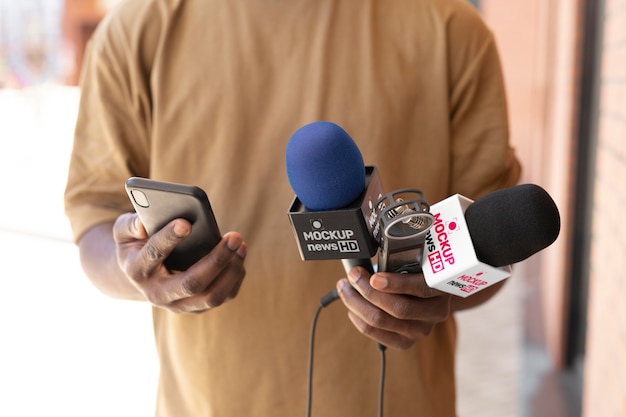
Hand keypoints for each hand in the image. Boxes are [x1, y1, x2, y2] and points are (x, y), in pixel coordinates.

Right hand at [113, 213, 246, 312]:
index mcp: (137, 270)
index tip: (186, 222)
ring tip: (240, 244)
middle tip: (234, 236)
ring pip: (212, 296)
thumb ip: (130, 224)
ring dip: (231, 270)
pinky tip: (239, 255)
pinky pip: (223, 297)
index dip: (169, 238)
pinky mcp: (196, 307)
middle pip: (192, 283)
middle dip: (217, 259)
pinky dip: (235, 276)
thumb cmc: (136, 244)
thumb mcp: (124, 231)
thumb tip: (143, 223)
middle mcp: (157, 294)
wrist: (141, 275)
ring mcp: (178, 304)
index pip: (154, 255)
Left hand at [336, 267, 452, 349]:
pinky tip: (352, 307)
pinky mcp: (405, 342)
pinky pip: (375, 334)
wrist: (431, 298)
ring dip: (357, 303)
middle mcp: (435, 313)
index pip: (422, 289)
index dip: (396, 284)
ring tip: (345, 288)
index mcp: (442, 289)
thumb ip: (401, 258)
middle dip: (368, 290)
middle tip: (353, 275)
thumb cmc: (418, 273)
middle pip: (398, 308)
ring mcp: (420, 330)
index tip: (375, 277)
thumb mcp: (418, 262)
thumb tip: (369, 249)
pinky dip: (359, 319)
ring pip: (382, 321)